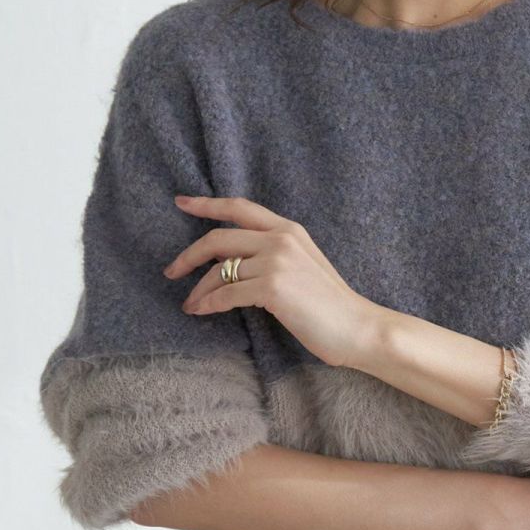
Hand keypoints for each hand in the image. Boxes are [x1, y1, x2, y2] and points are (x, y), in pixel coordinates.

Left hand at [164, 195, 378, 367]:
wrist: (357, 327)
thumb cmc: (330, 304)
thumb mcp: (303, 265)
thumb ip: (273, 254)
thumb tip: (230, 260)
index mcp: (289, 229)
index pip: (240, 208)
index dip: (207, 204)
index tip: (181, 202)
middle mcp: (281, 239)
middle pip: (219, 238)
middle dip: (188, 255)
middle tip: (172, 271)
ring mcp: (276, 262)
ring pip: (219, 270)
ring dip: (198, 290)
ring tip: (190, 304)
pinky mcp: (272, 288)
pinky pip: (226, 293)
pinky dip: (208, 304)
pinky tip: (201, 312)